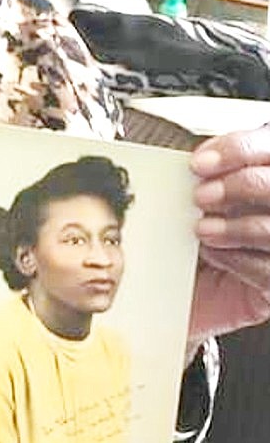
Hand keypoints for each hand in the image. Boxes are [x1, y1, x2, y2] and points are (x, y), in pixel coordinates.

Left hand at [189, 125, 269, 345]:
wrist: (181, 296)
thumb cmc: (191, 243)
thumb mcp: (196, 204)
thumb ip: (206, 179)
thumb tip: (195, 161)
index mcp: (264, 175)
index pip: (267, 147)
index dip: (237, 150)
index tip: (199, 163)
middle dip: (237, 186)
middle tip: (200, 197)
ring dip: (233, 226)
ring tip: (201, 230)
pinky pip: (266, 268)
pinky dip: (234, 259)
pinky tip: (211, 254)